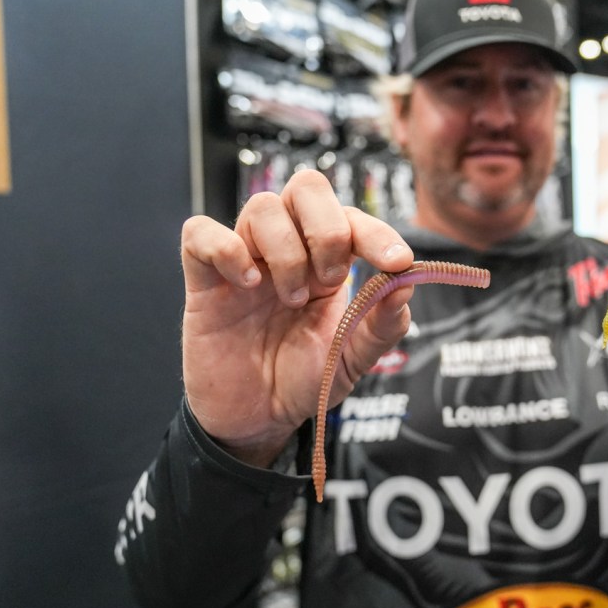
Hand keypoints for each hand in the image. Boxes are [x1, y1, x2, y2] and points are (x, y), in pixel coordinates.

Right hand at [179, 170, 414, 466]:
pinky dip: (226, 249)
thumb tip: (407, 283)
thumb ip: (383, 324)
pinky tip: (246, 285)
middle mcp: (289, 250)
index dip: (377, 232)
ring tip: (291, 299)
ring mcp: (246, 260)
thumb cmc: (304, 380)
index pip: (353, 218)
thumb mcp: (354, 359)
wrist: (257, 420)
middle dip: (327, 229)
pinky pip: (200, 233)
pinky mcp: (204, 279)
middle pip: (307, 188)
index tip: (397, 261)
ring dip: (286, 252)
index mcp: (330, 262)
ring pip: (262, 206)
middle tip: (331, 280)